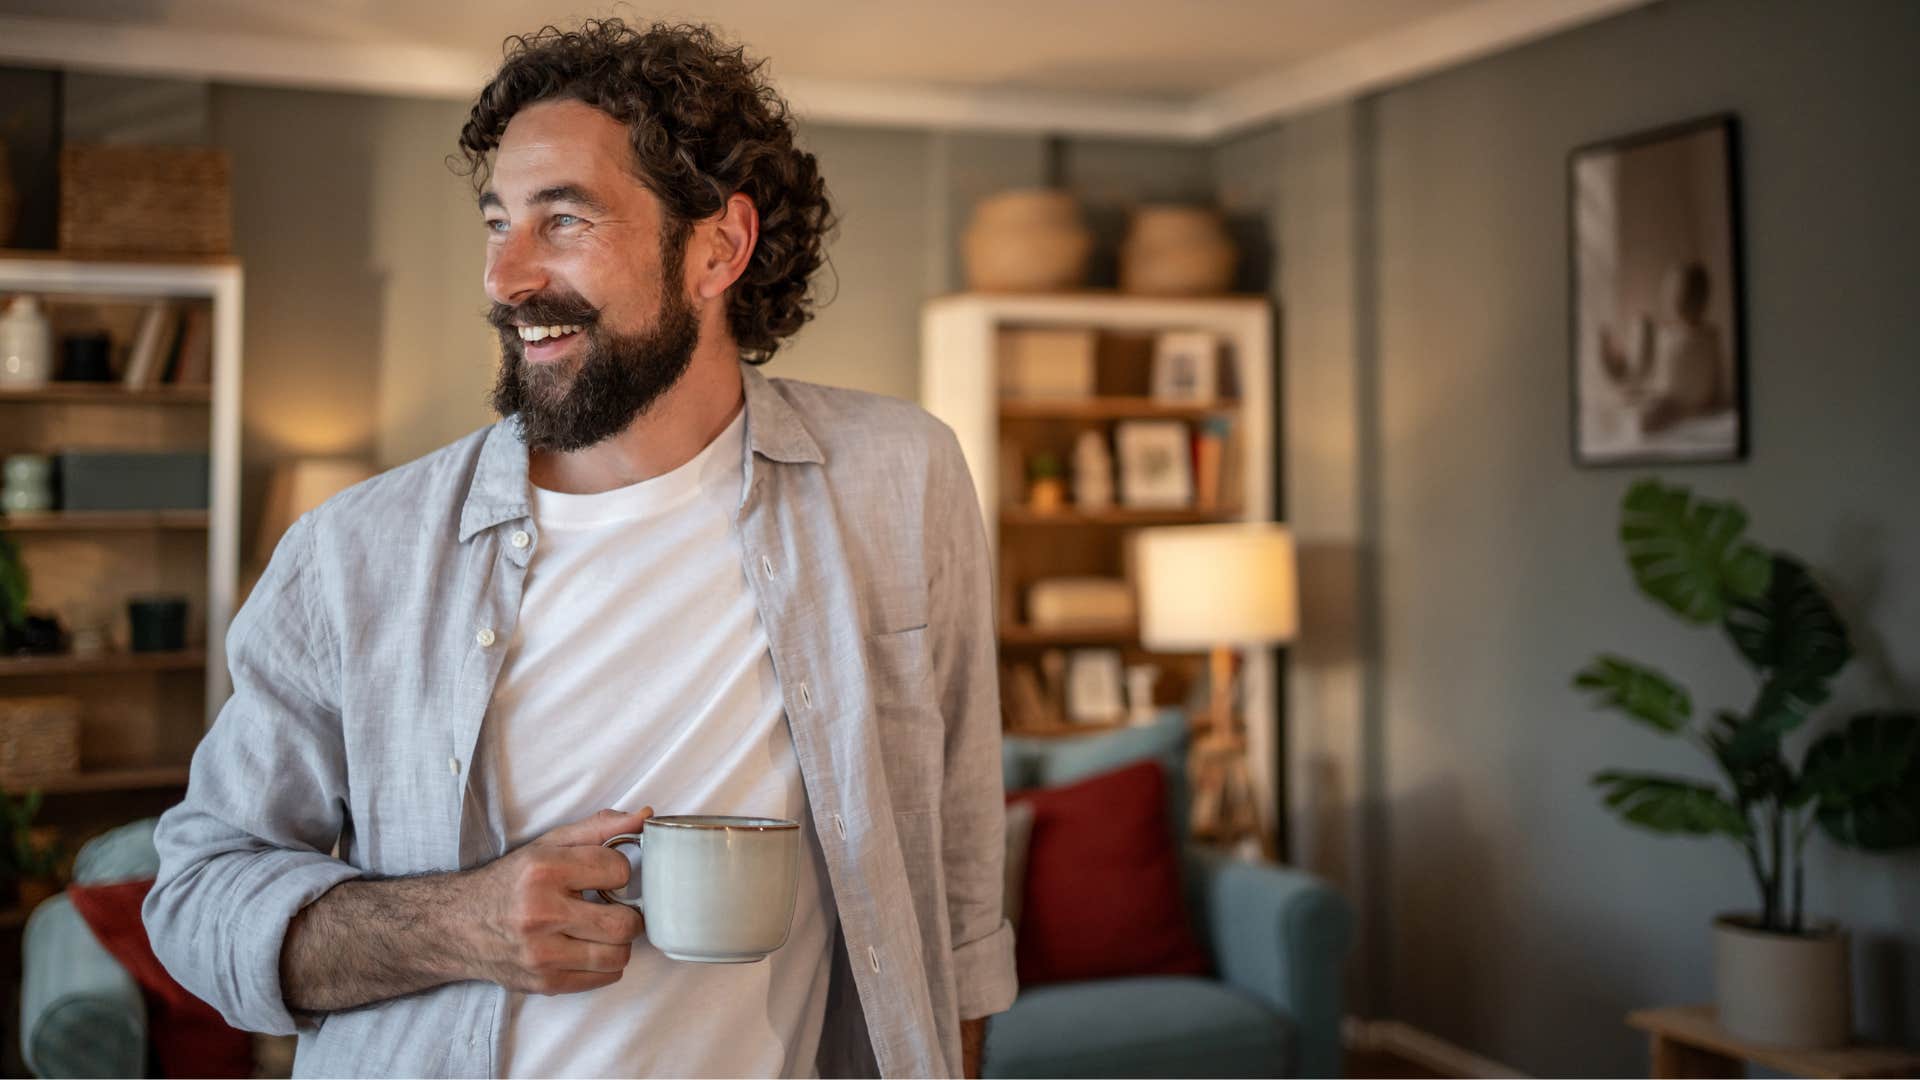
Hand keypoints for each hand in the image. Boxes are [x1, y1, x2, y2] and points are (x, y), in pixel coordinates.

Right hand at [461, 807, 652, 994]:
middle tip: (613, 907)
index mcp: (543, 871)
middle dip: (627, 913)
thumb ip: (599, 829)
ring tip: (600, 928)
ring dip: (618, 942)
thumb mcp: (549, 845)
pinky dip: (605, 964)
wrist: (458, 926)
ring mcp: (541, 954)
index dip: (619, 871)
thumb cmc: (510, 882)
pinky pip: (604, 978)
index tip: (606, 875)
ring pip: (618, 955)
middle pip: (624, 923)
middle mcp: (540, 914)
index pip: (619, 870)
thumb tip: (646, 816)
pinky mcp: (544, 983)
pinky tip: (587, 948)